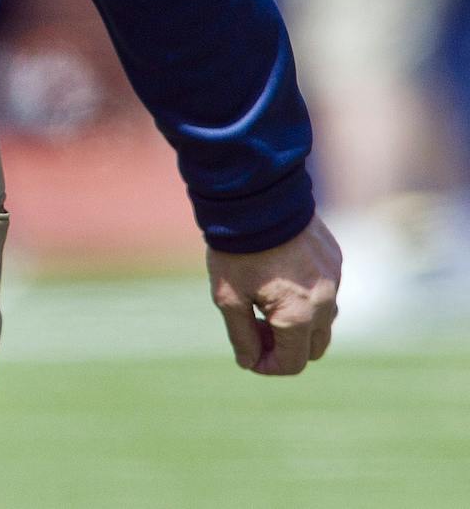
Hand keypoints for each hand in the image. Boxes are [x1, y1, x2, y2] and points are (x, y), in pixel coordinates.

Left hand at [207, 212, 340, 375]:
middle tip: (256, 327)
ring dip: (299, 322)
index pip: (292, 363)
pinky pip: (327, 290)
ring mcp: (334, 278)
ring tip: (265, 301)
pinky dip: (307, 295)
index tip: (249, 355)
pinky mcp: (334, 258)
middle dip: (285, 347)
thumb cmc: (237, 247)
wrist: (254, 195)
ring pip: (323, 320)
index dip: (267, 366)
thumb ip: (242, 336)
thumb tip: (250, 362)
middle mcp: (325, 302)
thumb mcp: (228, 296)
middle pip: (313, 347)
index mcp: (299, 316)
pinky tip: (279, 275)